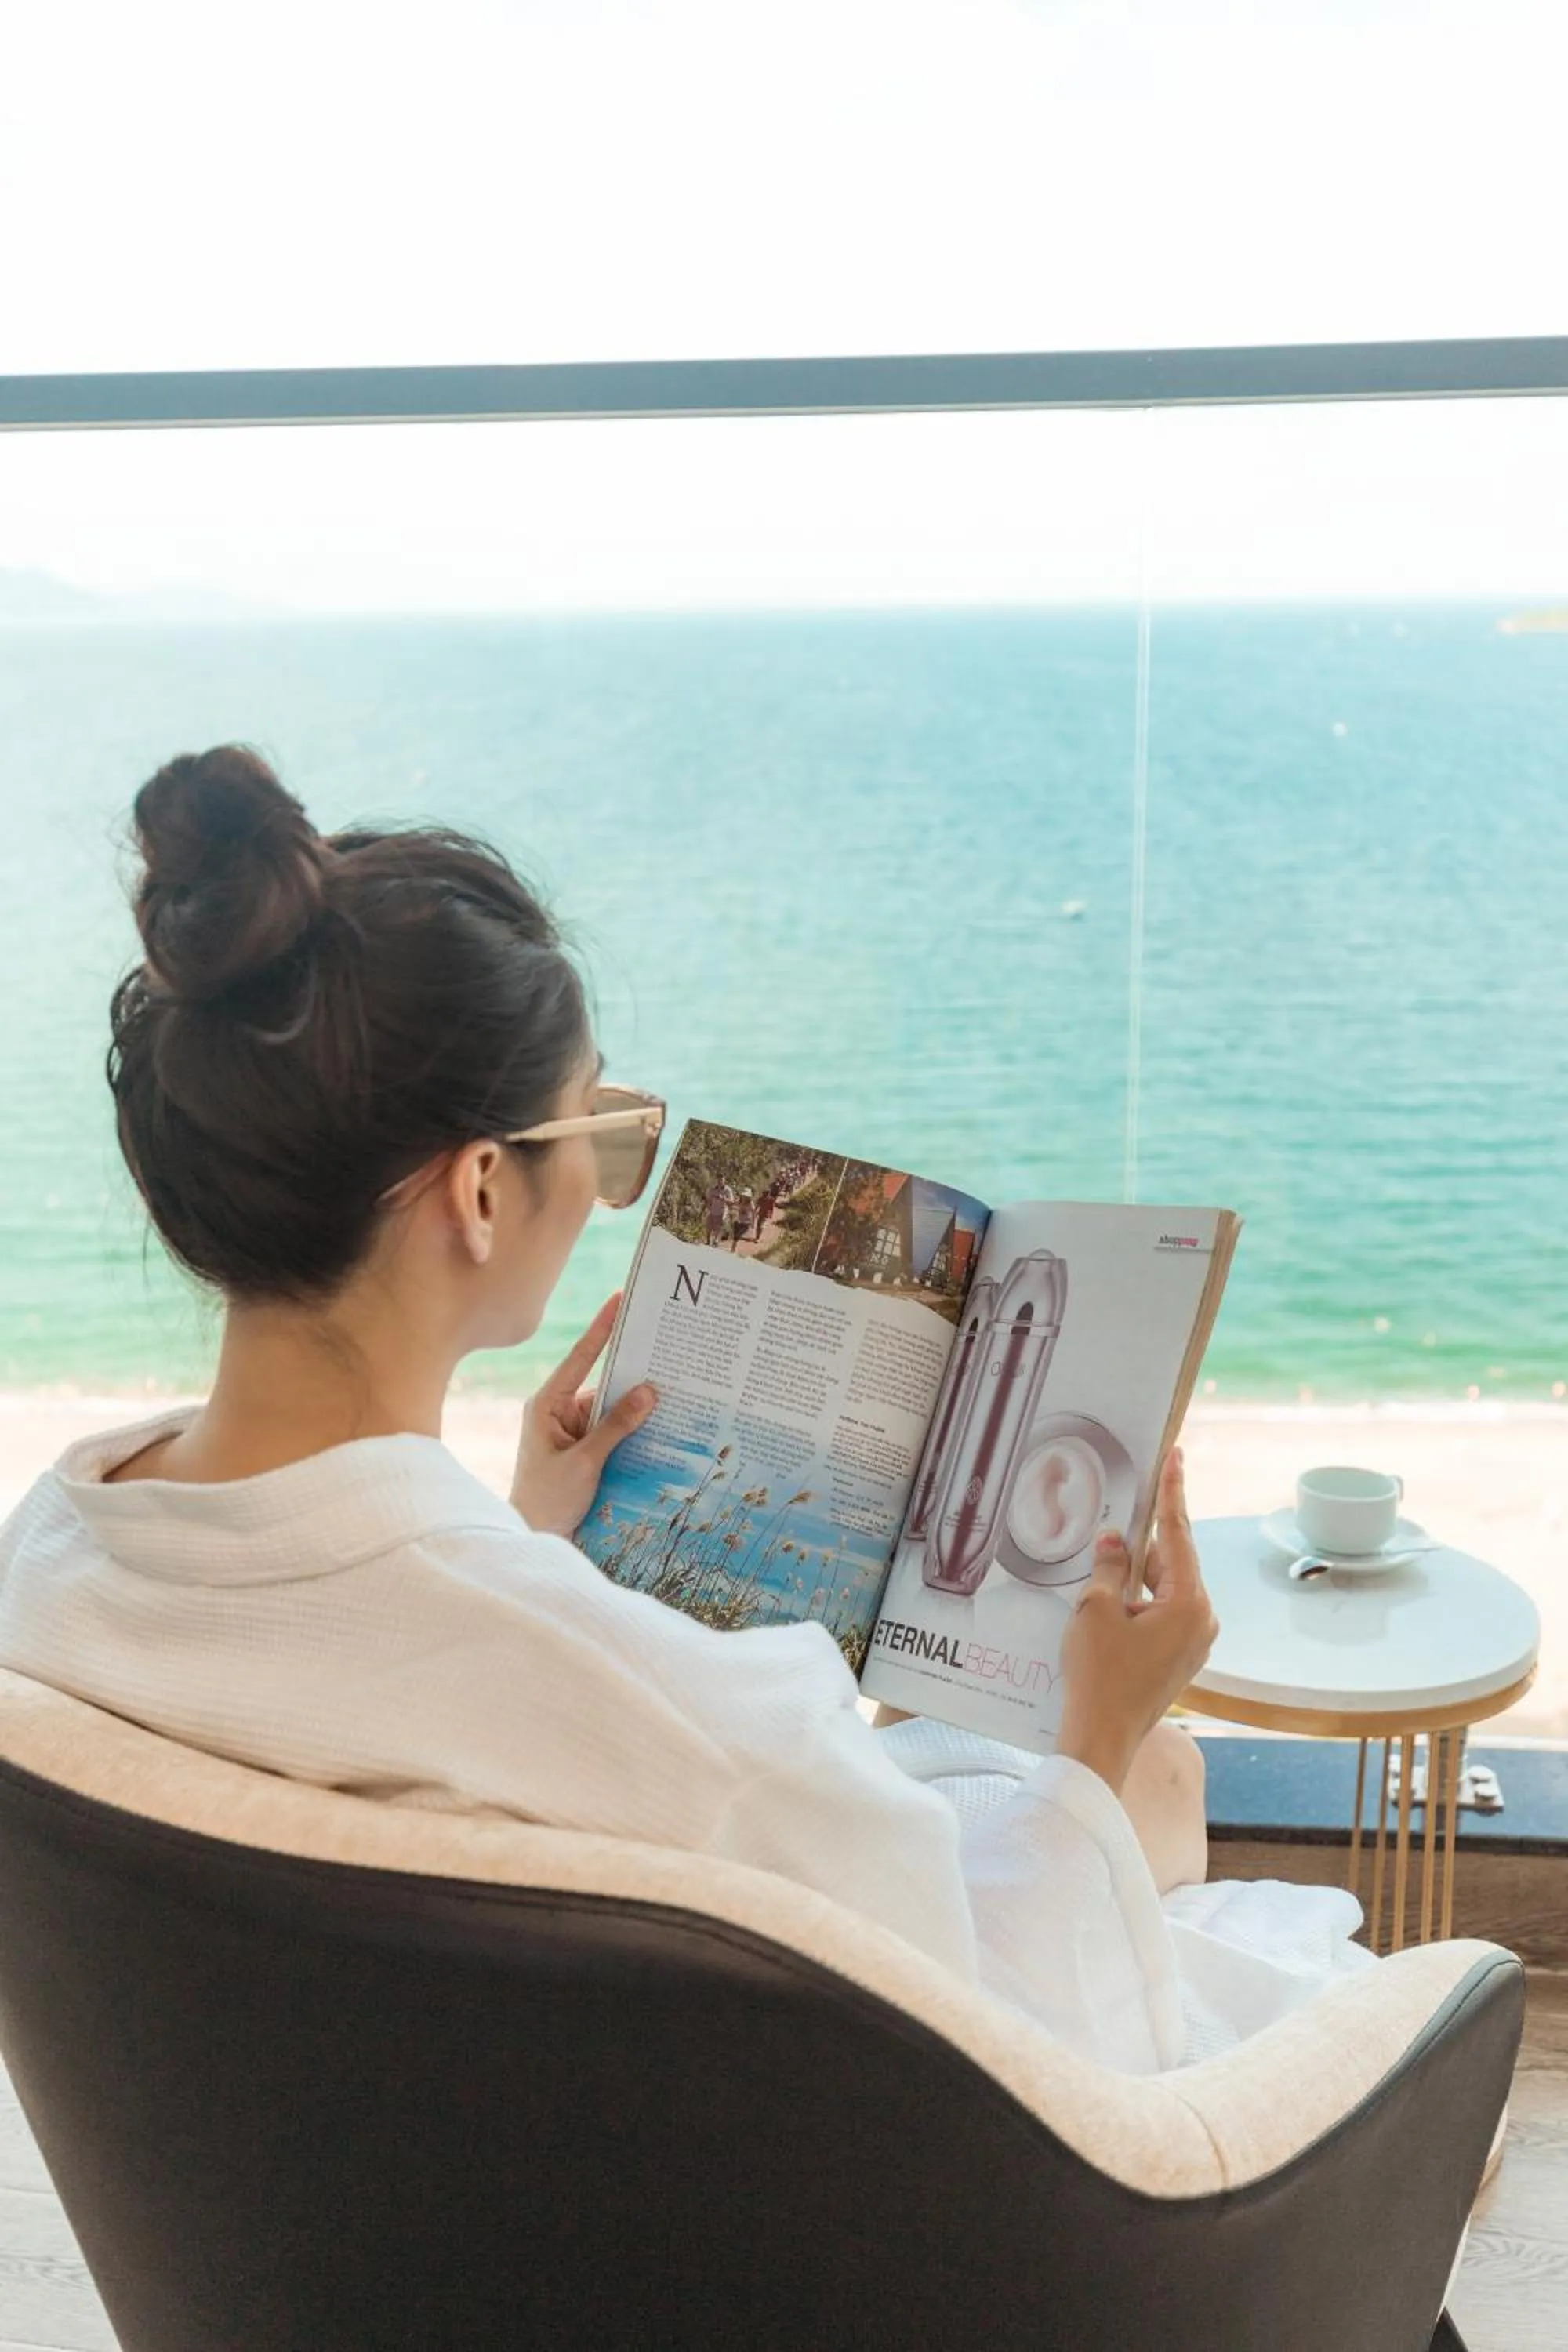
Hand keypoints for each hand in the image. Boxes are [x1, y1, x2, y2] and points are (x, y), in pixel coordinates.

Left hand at [510, 1294, 655, 1536]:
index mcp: (547, 1403)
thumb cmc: (548, 1500)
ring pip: (612, 1408)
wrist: (532, 1537)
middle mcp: (558, 1409)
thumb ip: (616, 1426)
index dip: (602, 1327)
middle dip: (633, 1375)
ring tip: (675, 1396)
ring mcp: (571, 1428)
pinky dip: (633, 1430)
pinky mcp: (582, 1446)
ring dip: (637, 1410)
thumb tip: (649, 1391)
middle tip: (667, 1353)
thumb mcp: (585, 1462)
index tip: (619, 1299)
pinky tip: (660, 1429)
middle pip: (603, 1382)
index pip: (580, 1357)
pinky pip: (613, 1429)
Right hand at [1055, 1447, 1217, 1797]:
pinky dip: (1136, 1599)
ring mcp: (1193, 1642)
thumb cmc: (1099, 1676)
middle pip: (1171, 1562)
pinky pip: (1161, 1612)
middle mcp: (1202, 1620)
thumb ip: (1109, 1566)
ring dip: (1134, 1575)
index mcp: (1190, 1604)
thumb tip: (1114, 1541)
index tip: (1176, 1456)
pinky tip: (1107, 1599)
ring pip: (1164, 1588)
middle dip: (1139, 1542)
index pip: (1179, 1533)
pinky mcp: (1179, 1657)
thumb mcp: (1096, 1610)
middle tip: (1117, 1513)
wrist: (1101, 1738)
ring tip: (1100, 1568)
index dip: (1172, 1491)